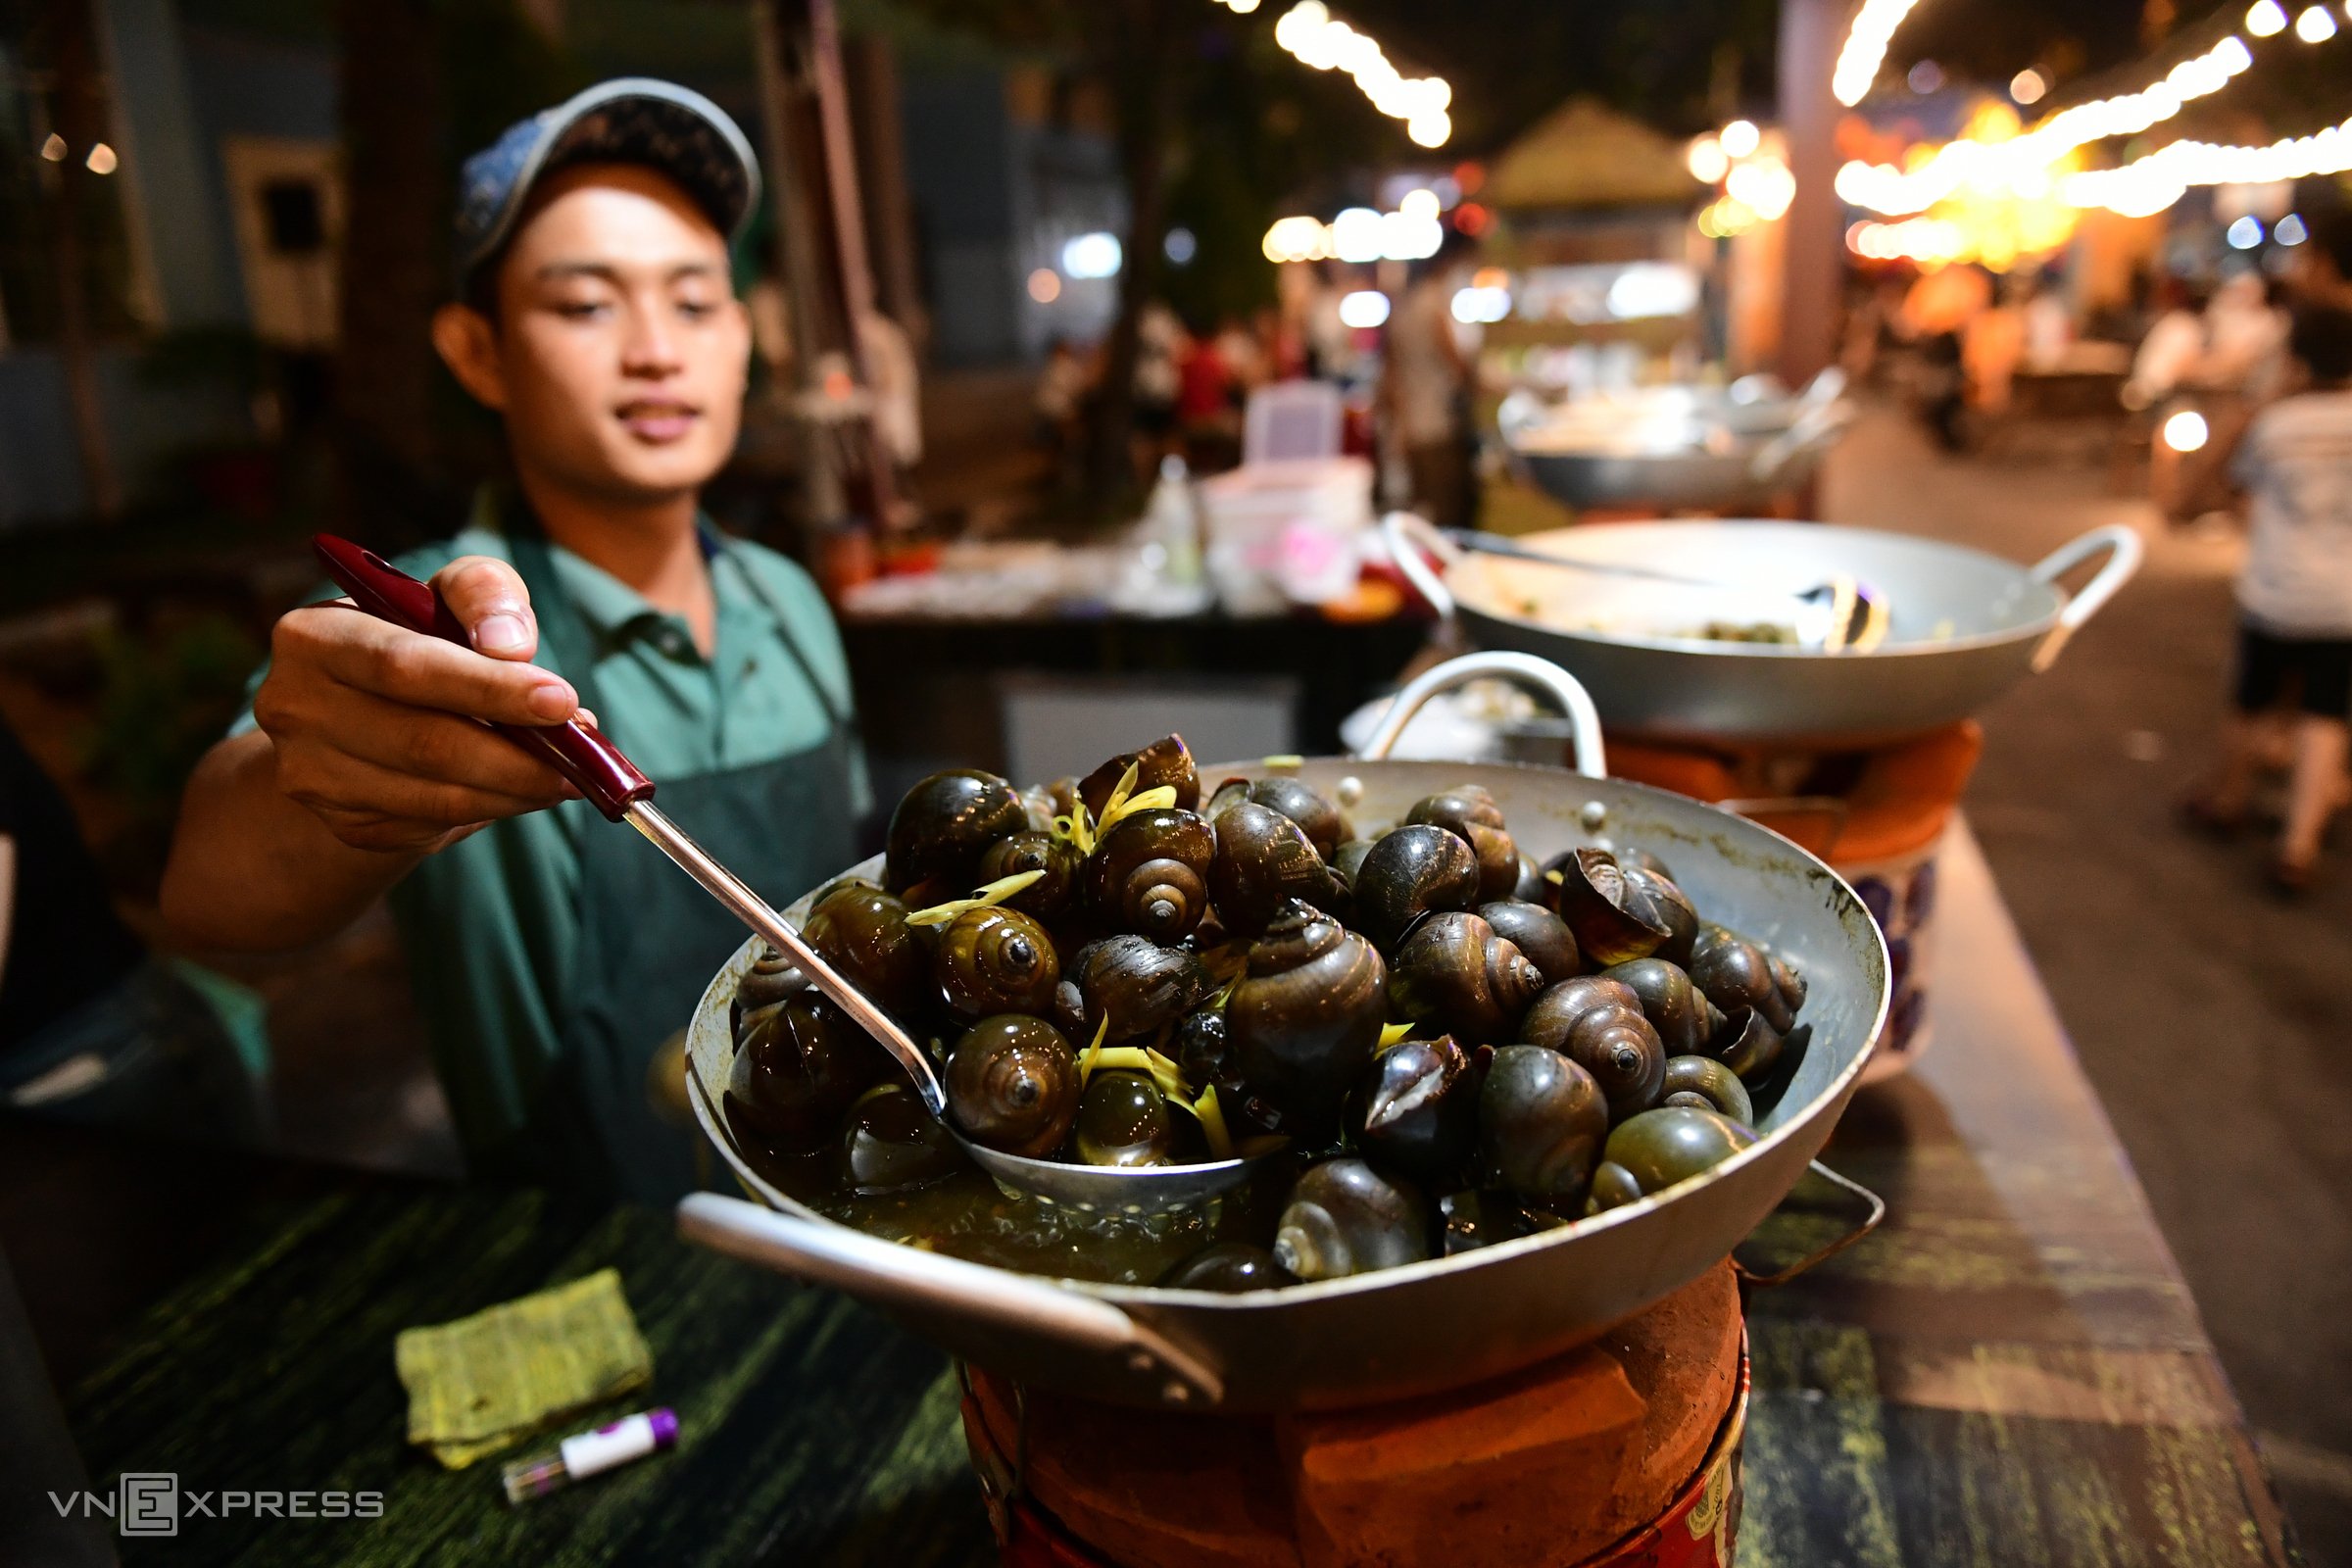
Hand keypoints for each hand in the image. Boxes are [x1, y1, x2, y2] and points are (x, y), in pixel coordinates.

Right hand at [252, 555, 584, 852]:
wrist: (361, 714)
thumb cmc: (419, 640)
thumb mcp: (447, 595)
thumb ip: (484, 595)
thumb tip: (511, 646)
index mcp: (314, 636)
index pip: (404, 665)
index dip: (487, 687)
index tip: (561, 701)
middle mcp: (294, 706)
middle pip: (422, 741)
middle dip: (515, 754)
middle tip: (582, 757)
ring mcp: (311, 773)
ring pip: (433, 794)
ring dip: (513, 789)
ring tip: (567, 776)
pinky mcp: (343, 821)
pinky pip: (431, 823)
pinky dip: (491, 809)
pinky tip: (523, 791)